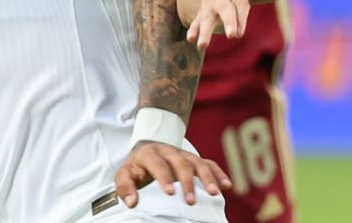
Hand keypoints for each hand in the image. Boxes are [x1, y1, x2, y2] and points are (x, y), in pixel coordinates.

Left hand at [114, 141, 230, 208]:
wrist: (147, 148)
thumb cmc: (136, 167)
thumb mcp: (124, 174)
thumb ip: (125, 187)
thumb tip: (132, 203)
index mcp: (150, 153)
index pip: (158, 164)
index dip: (164, 177)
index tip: (170, 192)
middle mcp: (169, 151)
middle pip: (181, 163)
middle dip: (188, 182)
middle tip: (191, 200)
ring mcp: (184, 154)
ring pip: (198, 162)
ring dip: (207, 177)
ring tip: (214, 193)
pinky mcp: (194, 159)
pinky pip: (209, 163)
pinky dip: (219, 173)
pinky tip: (226, 186)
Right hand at [185, 0, 309, 49]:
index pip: (240, 0)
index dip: (241, 16)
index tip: (240, 34)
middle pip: (224, 8)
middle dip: (228, 21)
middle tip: (234, 36)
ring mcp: (209, 1)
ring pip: (206, 16)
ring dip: (204, 30)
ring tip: (201, 45)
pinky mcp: (201, 10)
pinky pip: (196, 20)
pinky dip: (194, 28)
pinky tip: (191, 40)